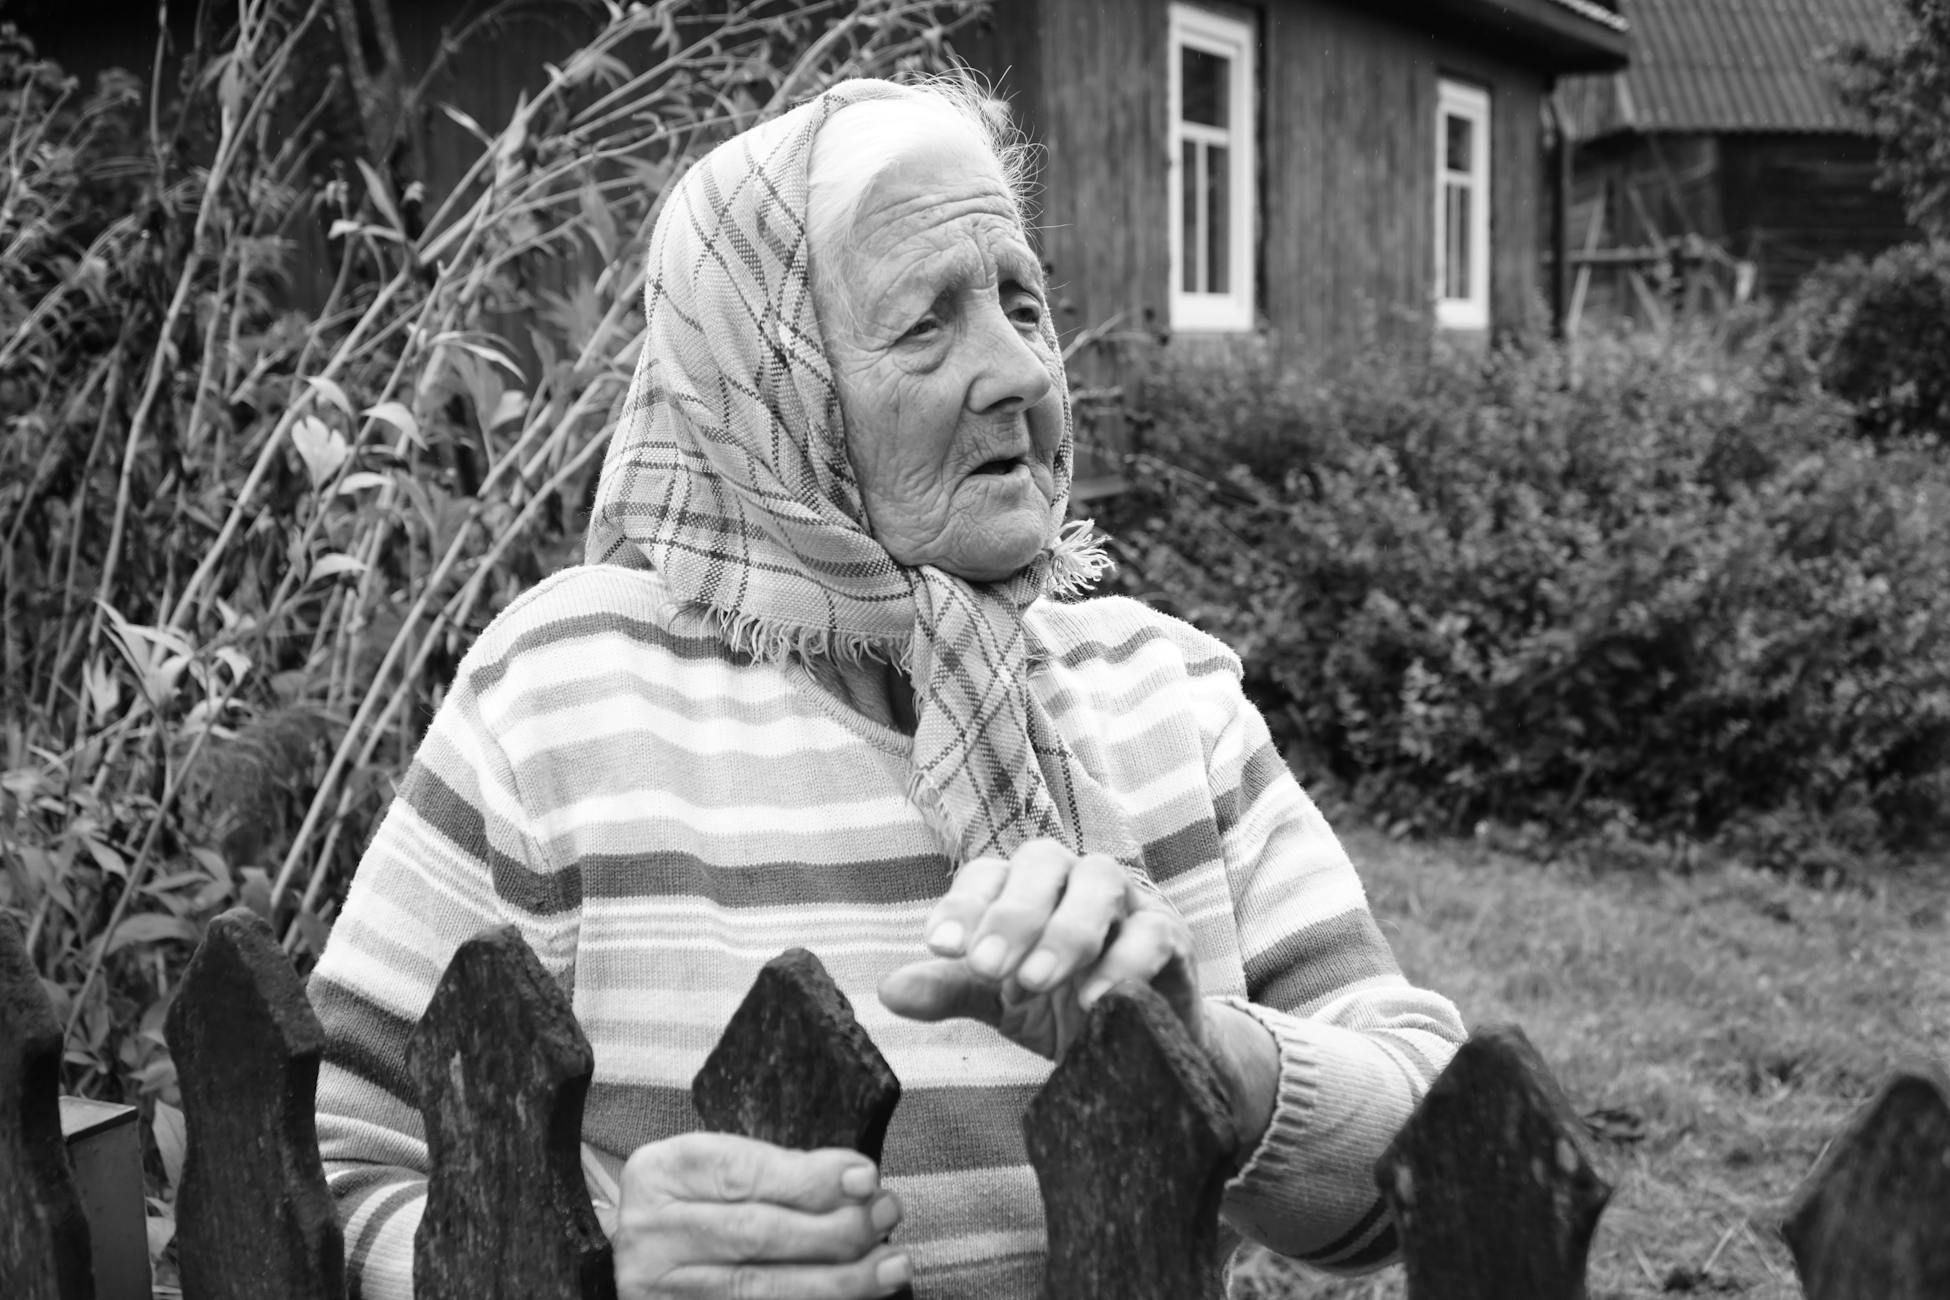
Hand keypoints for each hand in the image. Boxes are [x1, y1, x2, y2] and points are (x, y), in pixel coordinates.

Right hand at [613, 1132, 910, 1298]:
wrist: (642, 1261)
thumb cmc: (696, 1207)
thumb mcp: (721, 1170)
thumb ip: (782, 1173)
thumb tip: (859, 1185)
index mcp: (662, 1172)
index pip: (744, 1173)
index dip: (811, 1178)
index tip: (866, 1178)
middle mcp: (652, 1232)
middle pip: (756, 1234)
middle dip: (835, 1229)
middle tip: (887, 1218)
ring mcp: (659, 1289)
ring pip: (759, 1288)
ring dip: (837, 1280)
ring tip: (889, 1268)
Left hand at [878, 838, 1201, 1059]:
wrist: (1138, 1049)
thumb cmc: (1061, 1007)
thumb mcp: (998, 1002)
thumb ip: (951, 989)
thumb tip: (887, 990)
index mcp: (1025, 886)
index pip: (988, 875)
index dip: (963, 905)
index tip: (939, 946)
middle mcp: (1073, 878)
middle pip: (1042, 864)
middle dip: (1012, 913)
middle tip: (987, 967)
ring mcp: (1127, 900)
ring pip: (1098, 884)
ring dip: (1065, 931)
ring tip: (1035, 981)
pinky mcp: (1171, 936)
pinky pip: (1151, 934)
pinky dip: (1123, 962)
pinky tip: (1095, 1000)